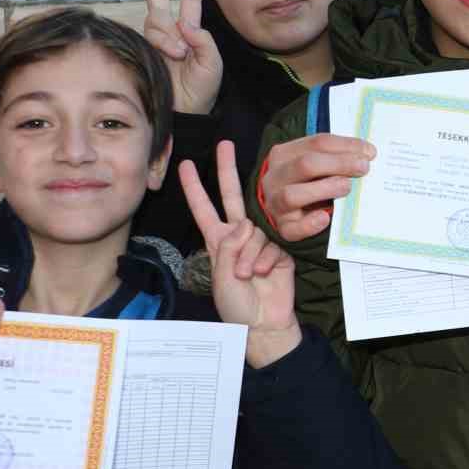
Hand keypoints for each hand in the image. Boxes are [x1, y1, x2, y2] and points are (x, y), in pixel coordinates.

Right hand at [138, 0, 222, 114]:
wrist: (185, 111)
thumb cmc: (203, 89)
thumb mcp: (213, 63)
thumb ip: (204, 40)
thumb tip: (185, 23)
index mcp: (192, 33)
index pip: (189, 2)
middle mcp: (172, 33)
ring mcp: (155, 42)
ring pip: (154, 22)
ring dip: (167, 36)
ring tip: (179, 55)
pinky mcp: (143, 51)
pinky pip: (148, 37)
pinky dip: (161, 43)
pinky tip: (171, 54)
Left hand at [182, 141, 299, 368]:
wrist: (264, 323)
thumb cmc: (236, 305)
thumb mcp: (222, 276)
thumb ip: (230, 247)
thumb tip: (246, 225)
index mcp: (218, 242)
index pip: (204, 209)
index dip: (194, 188)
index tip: (186, 165)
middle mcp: (238, 236)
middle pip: (231, 197)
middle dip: (227, 171)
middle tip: (225, 145)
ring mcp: (261, 242)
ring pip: (254, 230)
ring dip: (251, 254)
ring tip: (250, 276)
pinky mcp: (282, 250)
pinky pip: (273, 244)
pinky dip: (268, 260)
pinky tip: (267, 274)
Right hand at [257, 133, 374, 241]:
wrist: (283, 207)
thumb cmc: (307, 180)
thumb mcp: (317, 162)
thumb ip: (336, 156)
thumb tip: (367, 154)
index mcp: (284, 154)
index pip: (317, 143)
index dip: (346, 146)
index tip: (370, 152)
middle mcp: (275, 177)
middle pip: (305, 165)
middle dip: (339, 164)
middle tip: (363, 168)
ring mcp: (276, 203)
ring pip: (292, 195)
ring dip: (324, 189)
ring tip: (346, 187)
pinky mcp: (282, 227)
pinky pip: (291, 228)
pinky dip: (309, 224)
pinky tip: (325, 218)